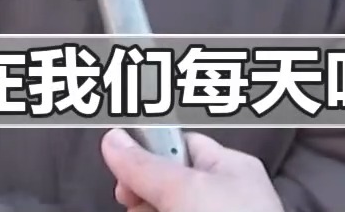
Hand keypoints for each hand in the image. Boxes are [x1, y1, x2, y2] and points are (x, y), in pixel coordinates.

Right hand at [100, 129, 282, 211]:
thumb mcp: (186, 190)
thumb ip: (146, 166)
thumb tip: (114, 139)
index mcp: (230, 170)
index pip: (183, 146)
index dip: (150, 155)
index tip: (123, 171)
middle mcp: (222, 199)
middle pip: (165, 186)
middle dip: (143, 196)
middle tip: (131, 203)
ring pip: (161, 211)